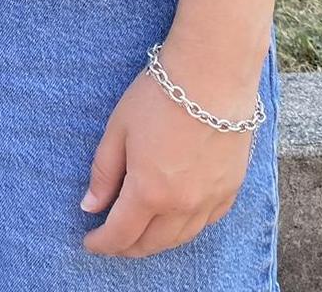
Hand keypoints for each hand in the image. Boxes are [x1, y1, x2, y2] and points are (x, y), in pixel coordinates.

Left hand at [81, 36, 260, 257]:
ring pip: (181, 239)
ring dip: (157, 242)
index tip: (90, 242)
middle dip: (127, 247)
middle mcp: (182, 205)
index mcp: (149, 192)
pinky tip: (176, 219)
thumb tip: (90, 206)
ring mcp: (211, 199)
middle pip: (151, 244)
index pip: (121, 234)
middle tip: (112, 239)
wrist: (213, 73)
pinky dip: (186, 228)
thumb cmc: (160, 95)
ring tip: (140, 234)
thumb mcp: (119, 128)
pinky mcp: (231, 188)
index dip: (102, 243)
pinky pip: (206, 222)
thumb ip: (104, 172)